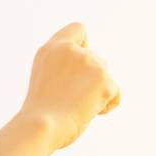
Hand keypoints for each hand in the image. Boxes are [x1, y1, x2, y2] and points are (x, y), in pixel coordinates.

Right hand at [19, 22, 122, 149]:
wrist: (40, 126)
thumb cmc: (39, 110)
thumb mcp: (44, 76)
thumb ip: (63, 64)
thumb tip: (89, 73)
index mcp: (53, 48)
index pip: (78, 29)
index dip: (82, 46)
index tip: (74, 66)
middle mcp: (73, 51)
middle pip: (95, 58)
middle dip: (89, 78)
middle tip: (70, 97)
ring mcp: (91, 64)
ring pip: (104, 75)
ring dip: (97, 91)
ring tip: (77, 106)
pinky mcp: (105, 81)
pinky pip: (115, 92)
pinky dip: (107, 104)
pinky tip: (92, 113)